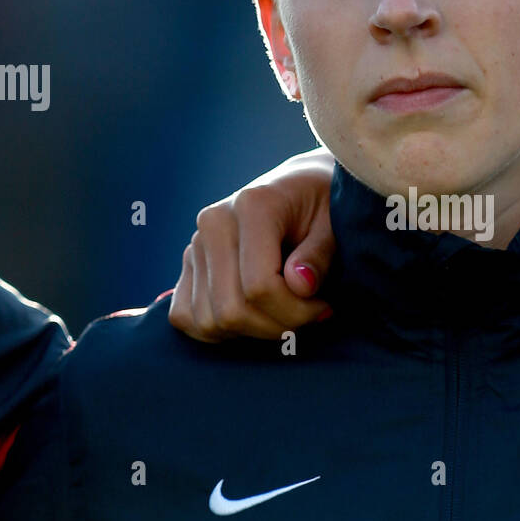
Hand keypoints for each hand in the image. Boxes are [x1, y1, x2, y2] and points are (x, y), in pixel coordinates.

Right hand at [168, 146, 336, 341]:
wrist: (298, 188)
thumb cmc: (322, 207)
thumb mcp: (334, 224)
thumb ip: (319, 254)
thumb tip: (299, 285)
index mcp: (252, 206)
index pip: (259, 286)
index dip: (296, 312)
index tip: (323, 307)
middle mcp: (214, 222)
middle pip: (231, 309)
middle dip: (277, 326)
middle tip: (307, 316)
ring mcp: (195, 243)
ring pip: (209, 320)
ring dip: (252, 332)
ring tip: (282, 314)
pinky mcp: (187, 263)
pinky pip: (185, 316)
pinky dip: (219, 331)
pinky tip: (253, 317)